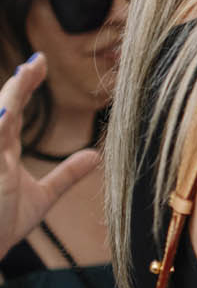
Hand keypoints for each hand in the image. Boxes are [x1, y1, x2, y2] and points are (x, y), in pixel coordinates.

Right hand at [1, 54, 102, 254]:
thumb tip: (96, 156)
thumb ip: (67, 174)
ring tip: (25, 75)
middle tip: (39, 60)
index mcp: (3, 150)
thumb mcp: (42, 198)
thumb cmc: (0, 227)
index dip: (26, 84)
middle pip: (3, 108)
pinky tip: (8, 112)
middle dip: (19, 84)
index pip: (13, 108)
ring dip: (9, 100)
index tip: (41, 61)